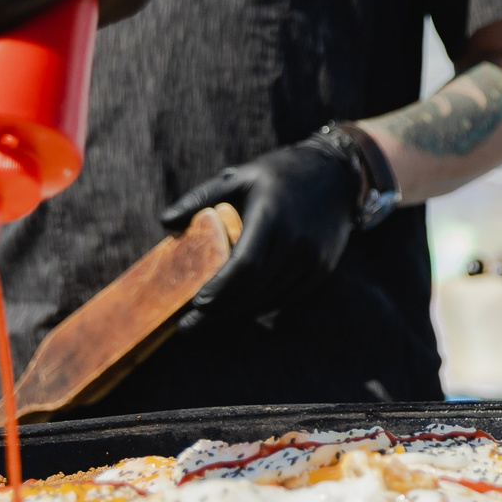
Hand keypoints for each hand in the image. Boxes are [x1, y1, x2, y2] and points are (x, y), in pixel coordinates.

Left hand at [159, 139, 362, 329]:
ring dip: (237, 312)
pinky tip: (238, 308)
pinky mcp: (321, 269)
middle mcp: (296, 240)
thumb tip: (165, 222)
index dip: (220, 289)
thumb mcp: (239, 177)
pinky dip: (259, 306)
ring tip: (208, 320)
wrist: (337, 176)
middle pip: (253, 288)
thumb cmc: (278, 176)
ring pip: (269, 298)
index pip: (245, 264)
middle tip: (188, 326)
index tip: (195, 304)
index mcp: (272, 215)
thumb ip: (200, 198)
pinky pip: (285, 297)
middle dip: (219, 311)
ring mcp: (312, 258)